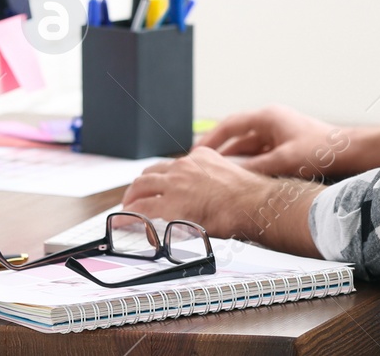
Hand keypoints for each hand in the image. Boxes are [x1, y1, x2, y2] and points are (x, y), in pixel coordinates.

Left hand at [121, 147, 320, 255]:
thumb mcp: (230, 177)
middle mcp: (185, 166)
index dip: (160, 177)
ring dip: (131, 198)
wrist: (254, 204)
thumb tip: (212, 197)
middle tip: (134, 197)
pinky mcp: (171, 204)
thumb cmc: (250, 198)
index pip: (172, 165)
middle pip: (152, 172)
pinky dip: (130, 216)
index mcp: (201, 157)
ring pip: (142, 186)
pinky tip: (125, 222)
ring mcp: (176, 183)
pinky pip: (142, 209)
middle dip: (140, 185)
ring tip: (127, 208)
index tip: (157, 185)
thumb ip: (214, 181)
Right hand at [195, 105, 354, 177]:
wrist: (348, 152)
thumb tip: (233, 177)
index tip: (197, 150)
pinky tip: (242, 176)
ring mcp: (278, 133)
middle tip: (202, 163)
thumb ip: (256, 169)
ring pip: (248, 146)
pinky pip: (260, 153)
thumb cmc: (322, 149)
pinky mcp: (285, 144)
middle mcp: (271, 122)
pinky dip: (249, 163)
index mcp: (268, 117)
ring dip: (234, 158)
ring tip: (217, 172)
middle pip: (237, 135)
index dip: (211, 138)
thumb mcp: (284, 161)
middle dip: (220, 150)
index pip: (230, 125)